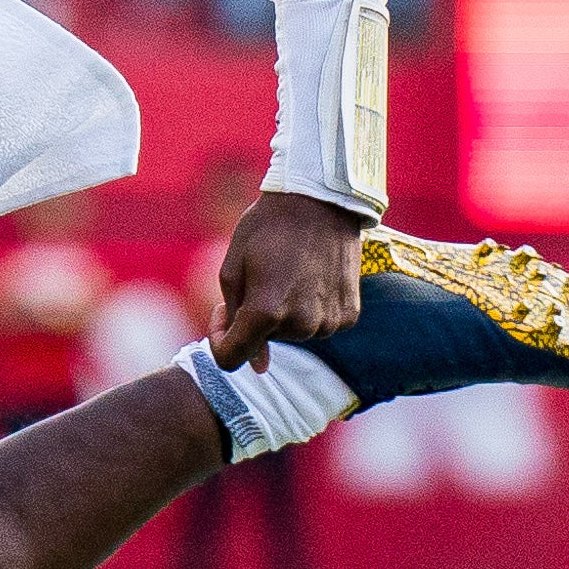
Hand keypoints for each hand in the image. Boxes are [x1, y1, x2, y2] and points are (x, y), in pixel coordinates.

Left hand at [207, 190, 364, 370]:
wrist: (319, 201)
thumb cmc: (266, 229)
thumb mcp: (233, 269)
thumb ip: (234, 318)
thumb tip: (258, 366)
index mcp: (264, 313)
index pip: (231, 358)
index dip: (219, 341)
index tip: (224, 314)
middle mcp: (300, 324)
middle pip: (265, 343)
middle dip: (255, 319)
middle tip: (261, 278)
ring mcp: (329, 321)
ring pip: (294, 335)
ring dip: (284, 315)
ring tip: (288, 273)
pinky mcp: (349, 315)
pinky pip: (320, 326)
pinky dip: (311, 310)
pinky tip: (311, 278)